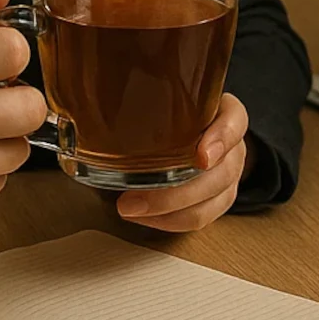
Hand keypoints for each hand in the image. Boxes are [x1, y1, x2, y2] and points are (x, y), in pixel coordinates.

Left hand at [114, 94, 254, 232]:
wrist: (190, 133)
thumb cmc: (172, 114)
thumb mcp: (165, 98)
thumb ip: (142, 97)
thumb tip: (84, 107)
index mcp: (225, 113)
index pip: (234, 122)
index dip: (220, 140)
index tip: (201, 157)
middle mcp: (233, 146)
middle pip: (220, 173)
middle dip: (177, 192)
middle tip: (133, 197)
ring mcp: (229, 176)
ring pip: (212, 201)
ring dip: (169, 212)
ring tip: (130, 209)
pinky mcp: (219, 200)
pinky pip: (201, 218)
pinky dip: (170, 221)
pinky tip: (144, 216)